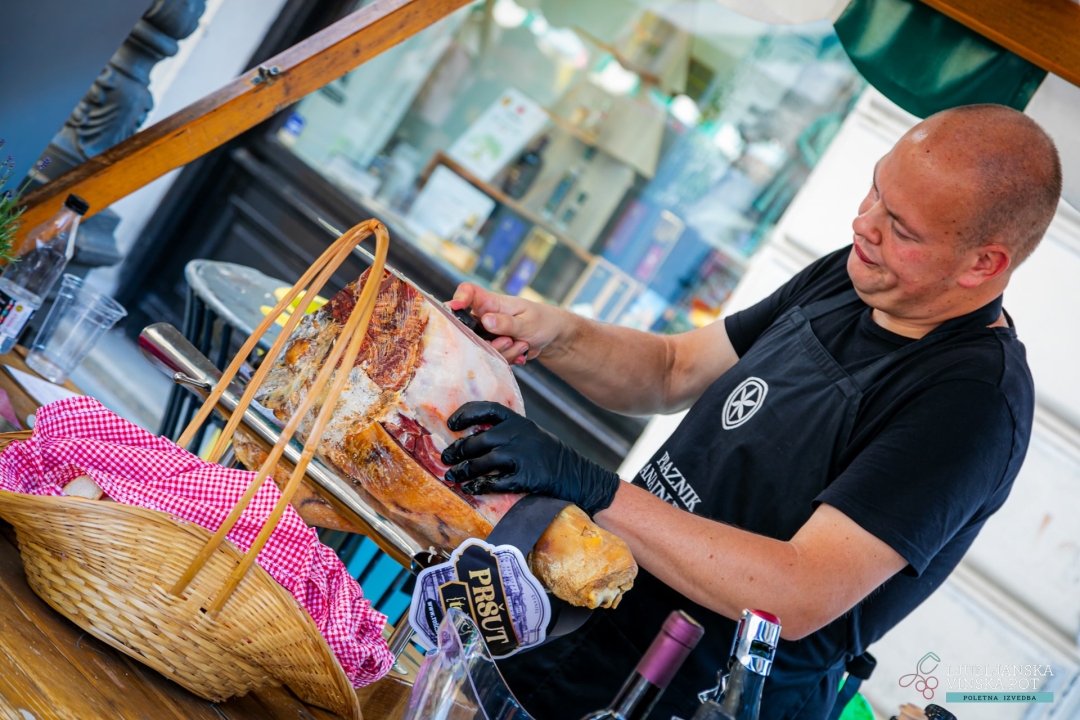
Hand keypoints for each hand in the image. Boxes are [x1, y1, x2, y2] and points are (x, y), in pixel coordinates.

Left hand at [441, 401, 620, 515]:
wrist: (579, 476)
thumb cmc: (549, 455)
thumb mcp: (531, 434)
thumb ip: (507, 432)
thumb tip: (472, 438)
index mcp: (519, 421)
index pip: (488, 409)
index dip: (466, 414)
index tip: (451, 424)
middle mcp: (519, 435)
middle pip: (479, 440)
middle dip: (458, 450)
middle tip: (445, 458)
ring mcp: (523, 456)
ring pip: (484, 462)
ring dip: (464, 470)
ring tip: (452, 476)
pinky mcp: (527, 477)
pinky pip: (496, 482)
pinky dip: (480, 486)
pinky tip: (472, 489)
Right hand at [447, 283, 573, 365]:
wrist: (551, 336)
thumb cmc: (542, 321)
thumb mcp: (528, 322)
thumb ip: (507, 323)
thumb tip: (486, 320)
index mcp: (491, 302)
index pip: (468, 292)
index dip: (459, 297)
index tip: (455, 307)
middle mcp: (484, 316)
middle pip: (468, 329)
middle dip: (488, 342)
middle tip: (510, 341)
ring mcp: (486, 333)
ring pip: (480, 348)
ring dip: (503, 352)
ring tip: (523, 344)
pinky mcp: (490, 346)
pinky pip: (491, 357)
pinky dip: (507, 358)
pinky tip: (521, 352)